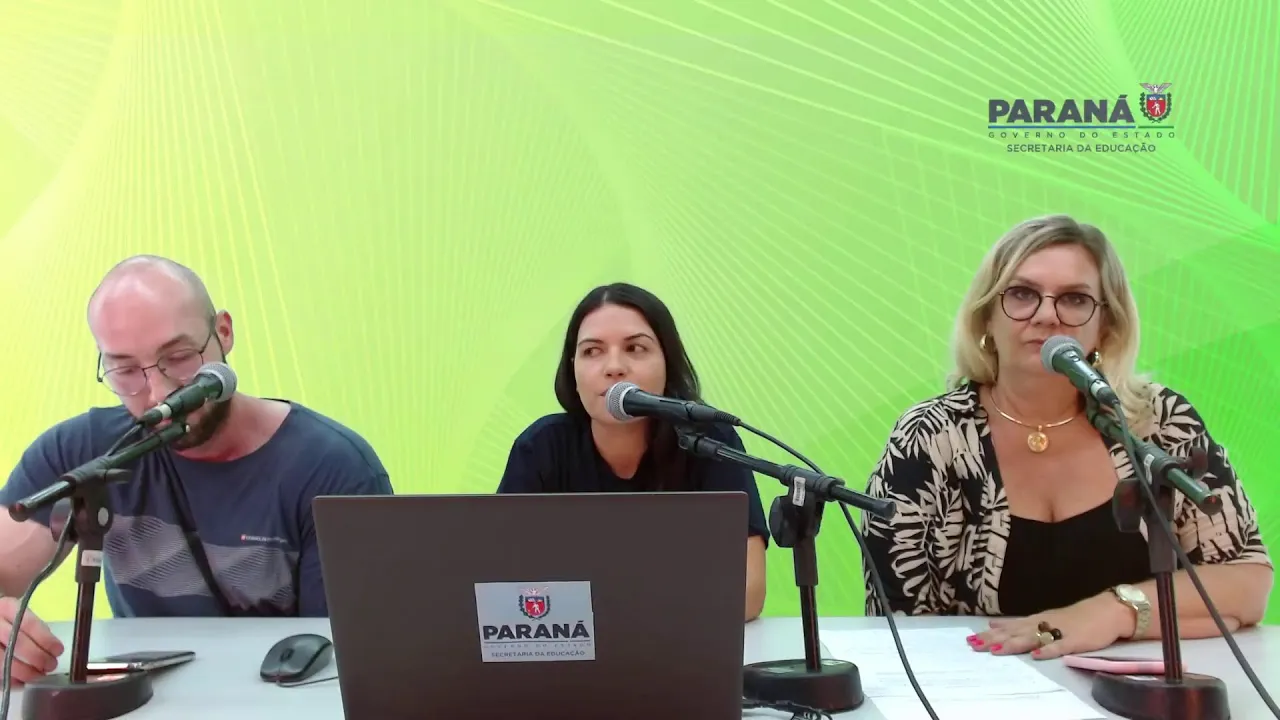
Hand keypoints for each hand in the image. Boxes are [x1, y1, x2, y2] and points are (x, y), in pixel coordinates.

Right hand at [0, 596, 62, 686]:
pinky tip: (21, 682)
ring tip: (38, 676)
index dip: (45, 640)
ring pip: (3, 660)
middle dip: (37, 657)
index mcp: (7, 608)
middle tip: (50, 665)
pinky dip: (9, 680)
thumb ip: (33, 628)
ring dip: (24, 672)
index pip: (29, 624)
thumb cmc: (8, 620)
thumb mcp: (19, 615)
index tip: (58, 651)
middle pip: (17, 643)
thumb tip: (53, 649)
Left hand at [966, 593, 1133, 659]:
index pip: (1008, 628)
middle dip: (994, 639)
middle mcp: (1043, 624)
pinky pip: (1060, 647)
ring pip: (1032, 638)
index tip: (970, 640)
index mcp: (1035, 620)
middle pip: (1015, 633)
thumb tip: (993, 623)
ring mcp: (1059, 632)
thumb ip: (1019, 623)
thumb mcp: (1043, 617)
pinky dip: (1048, 651)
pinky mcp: (1075, 641)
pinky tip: (1036, 656)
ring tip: (996, 650)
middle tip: (974, 645)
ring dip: (1013, 644)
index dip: (989, 634)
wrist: (1107, 611)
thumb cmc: (1075, 617)